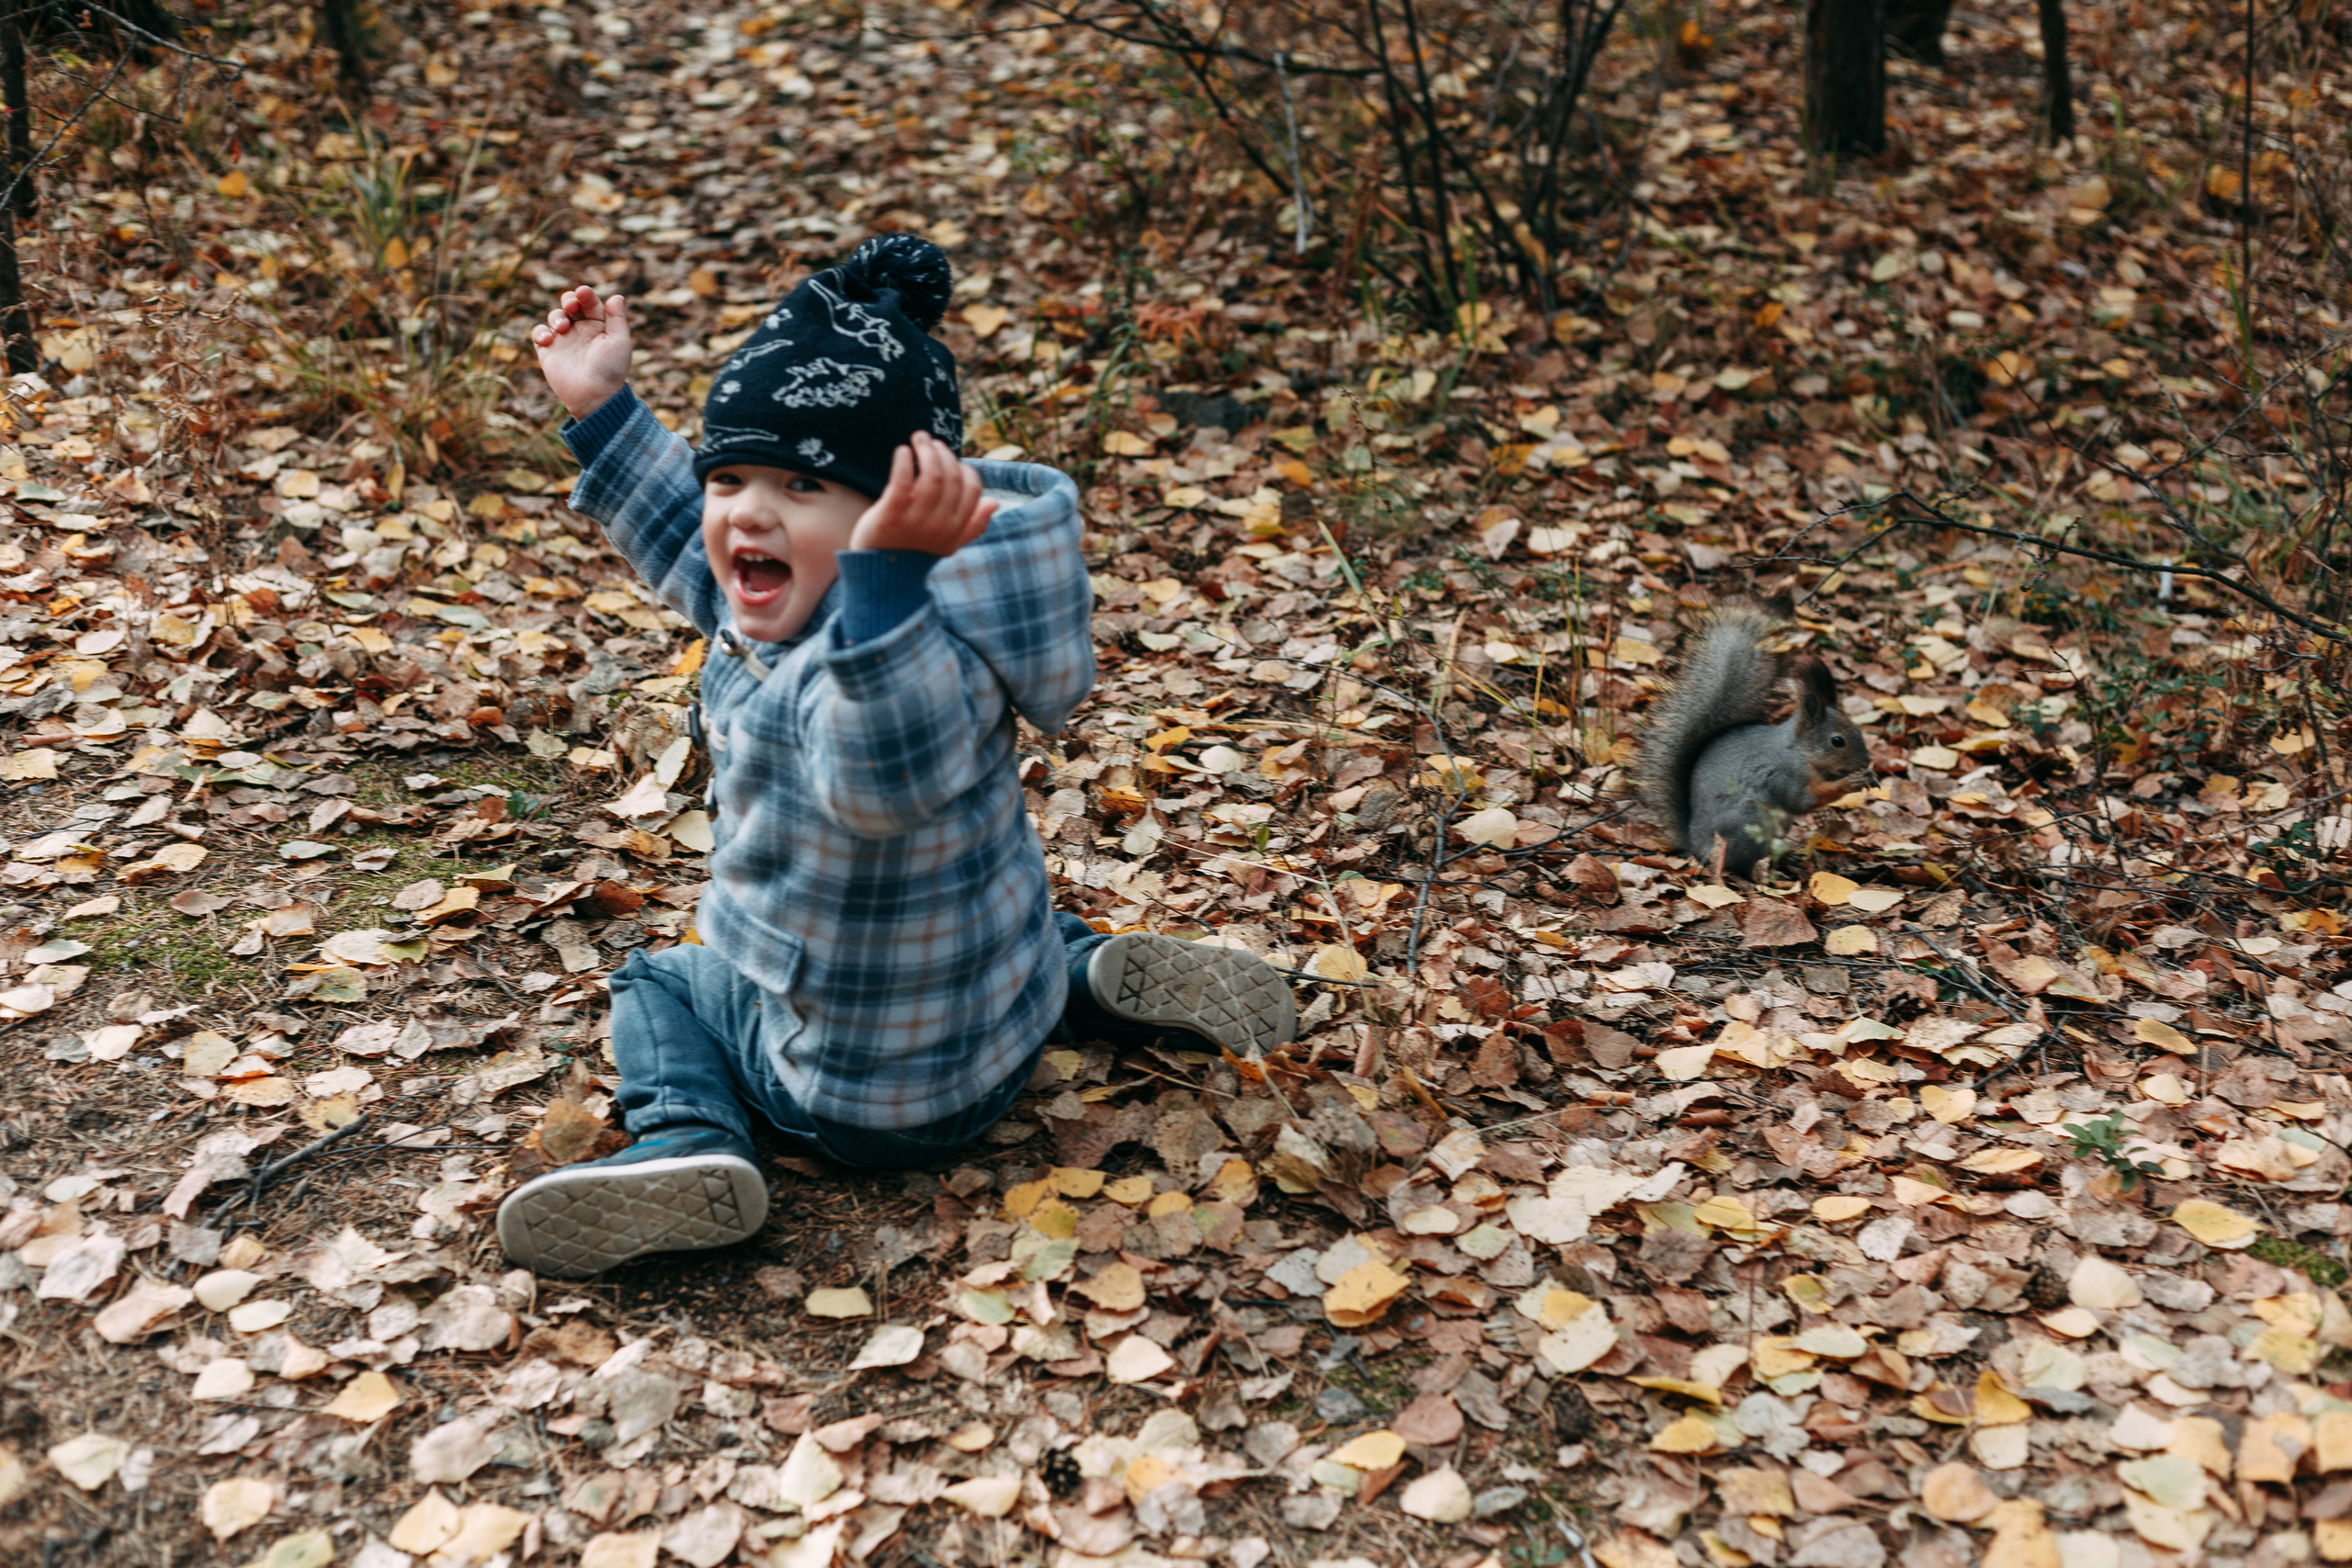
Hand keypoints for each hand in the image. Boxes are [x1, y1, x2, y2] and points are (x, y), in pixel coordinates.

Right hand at [531, 285, 632, 421]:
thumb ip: (617, 318)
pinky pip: (538, 333)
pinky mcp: (548, 350)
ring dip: (556, 316)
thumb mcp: (619, 342)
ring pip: (555, 316)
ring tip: (563, 328)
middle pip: (570, 304)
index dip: (586, 294)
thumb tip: (617, 296)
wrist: (594, 396)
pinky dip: (540, 332)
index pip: (590, 302)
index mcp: (599, 325)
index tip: (583, 293)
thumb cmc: (610, 370)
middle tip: (571, 305)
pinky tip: (549, 339)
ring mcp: (563, 339)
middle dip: (568, 299)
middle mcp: (580, 329)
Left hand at [848, 432, 995, 556]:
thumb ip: (972, 525)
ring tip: (918, 439)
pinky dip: (904, 460)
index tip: (949, 460)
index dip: (964, 468)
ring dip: (926, 450)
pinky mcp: (890, 514)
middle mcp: (939, 525)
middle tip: (930, 441)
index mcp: (955, 528)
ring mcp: (915, 520)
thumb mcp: (947, 543)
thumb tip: (994, 503)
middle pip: (952, 477)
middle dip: (943, 453)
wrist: (880, 576)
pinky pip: (902, 480)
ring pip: (931, 474)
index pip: (972, 489)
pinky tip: (903, 451)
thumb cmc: (913, 554)